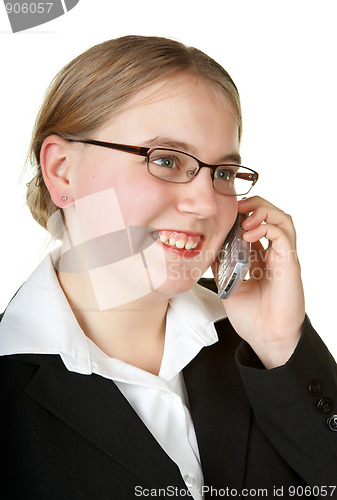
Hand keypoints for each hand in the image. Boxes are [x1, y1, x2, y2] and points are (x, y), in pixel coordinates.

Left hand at [212, 196, 304, 368]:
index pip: (256, 225)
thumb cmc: (251, 317)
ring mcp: (283, 257)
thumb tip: (207, 249)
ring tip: (244, 216)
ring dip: (263, 211)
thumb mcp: (228, 286)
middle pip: (272, 216)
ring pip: (283, 219)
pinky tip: (249, 234)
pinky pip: (283, 235)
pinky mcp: (289, 264)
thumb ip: (221, 267)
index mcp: (261, 258)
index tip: (226, 212)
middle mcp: (274, 254)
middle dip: (254, 205)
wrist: (266, 338)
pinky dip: (266, 228)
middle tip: (236, 206)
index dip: (243, 214)